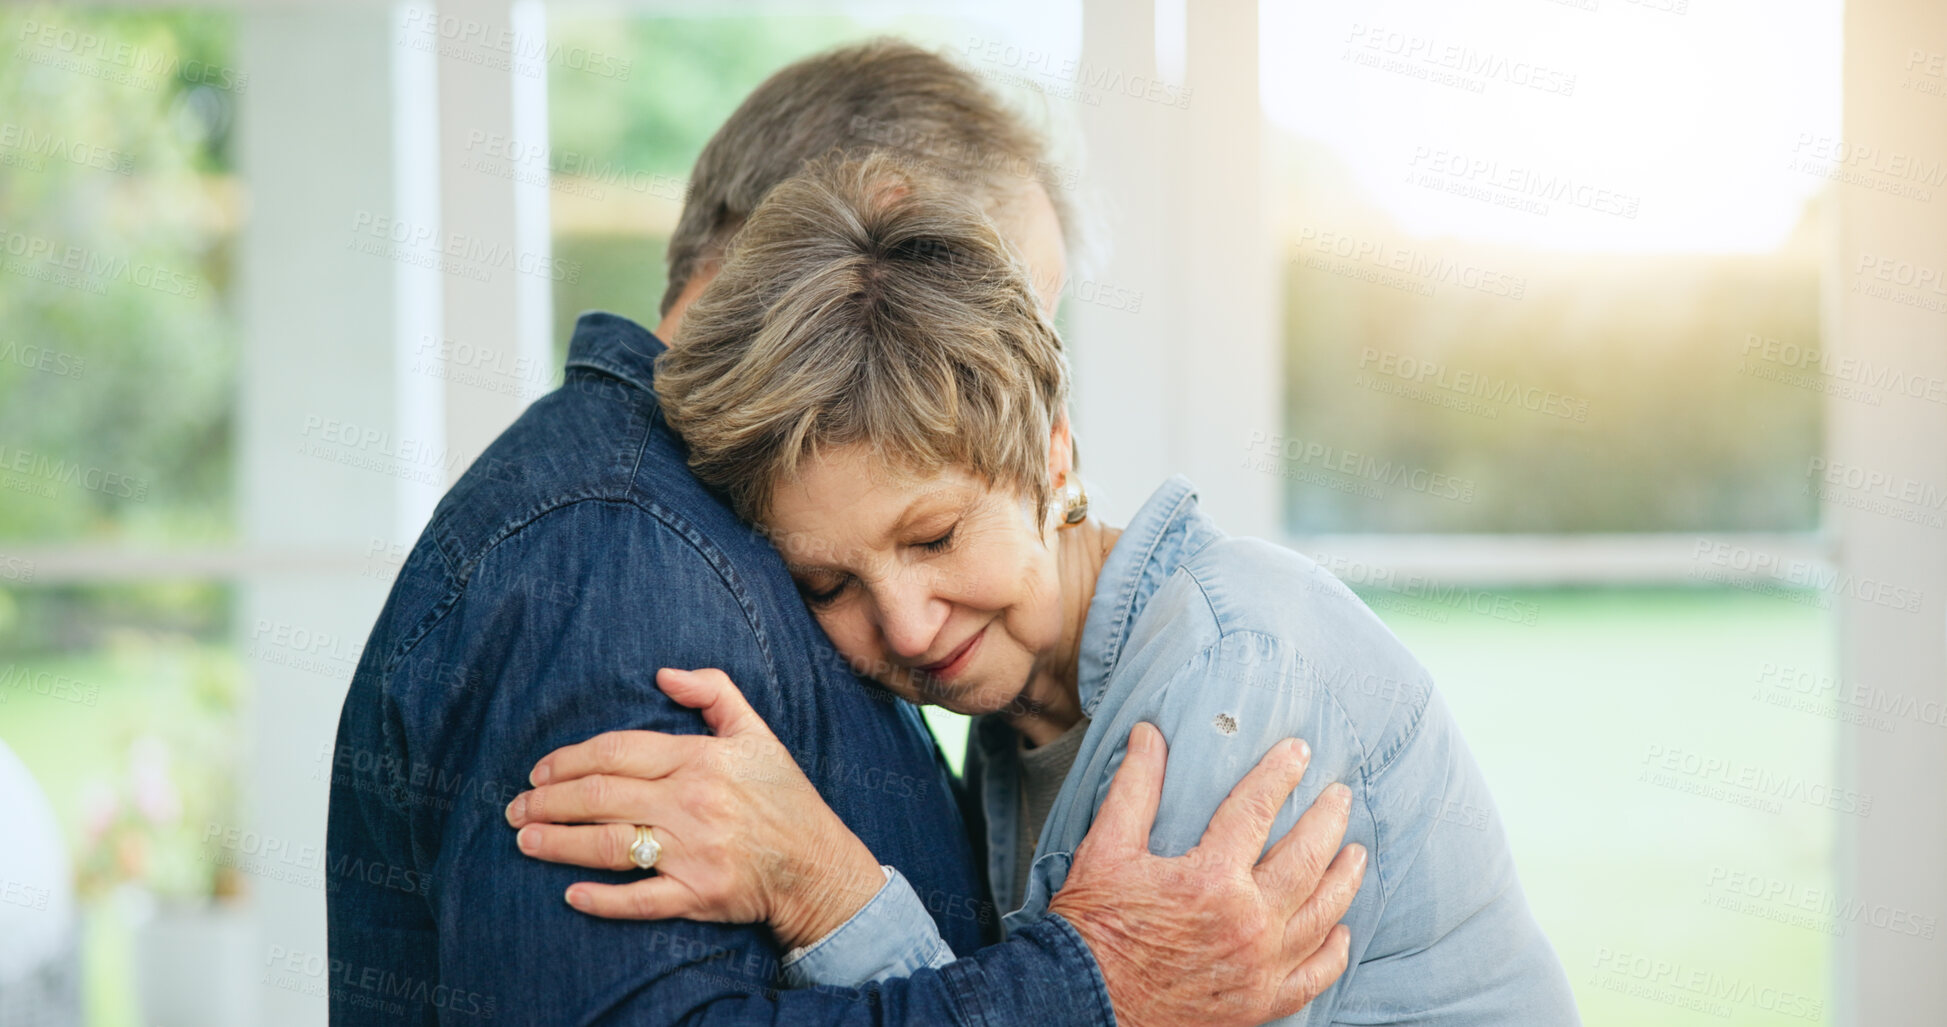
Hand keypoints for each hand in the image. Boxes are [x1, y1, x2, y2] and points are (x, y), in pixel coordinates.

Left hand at [503, 667, 886, 948]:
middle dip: (547, 800)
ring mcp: (695, 852)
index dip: (569, 759)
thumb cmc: (785, 798)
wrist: (820, 866)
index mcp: (701, 760)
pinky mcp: (700, 896)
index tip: (540, 770)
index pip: (617, 752)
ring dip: (558, 843)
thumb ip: (714, 692)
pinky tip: (571, 895)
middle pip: (600, 796)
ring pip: (609, 845)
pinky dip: (602, 898)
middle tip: (515, 807)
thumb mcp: (758, 733)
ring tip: (525, 840)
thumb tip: (663, 674)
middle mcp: (693, 803)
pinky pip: (641, 899)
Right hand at [1048, 723, 1365, 1026]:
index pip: (1258, 809)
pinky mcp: (1258, 1003)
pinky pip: (1313, 976)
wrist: (1084, 1003)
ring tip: (1356, 853)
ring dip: (1344, 879)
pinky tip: (1341, 932)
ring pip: (1321, 914)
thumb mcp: (1105, 848)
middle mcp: (1247, 923)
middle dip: (1328, 821)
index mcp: (1211, 878)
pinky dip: (1333, 953)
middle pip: (1306, 859)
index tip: (1300, 752)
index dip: (1280, 774)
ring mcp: (1259, 967)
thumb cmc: (1092, 926)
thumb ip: (1135, 788)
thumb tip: (1148, 734)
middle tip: (1341, 796)